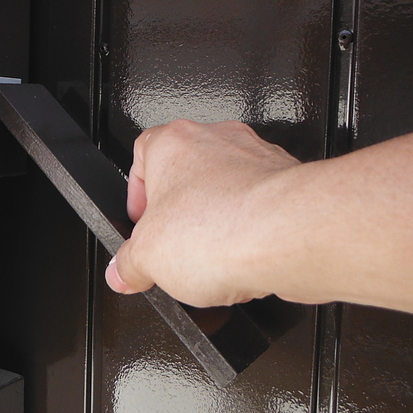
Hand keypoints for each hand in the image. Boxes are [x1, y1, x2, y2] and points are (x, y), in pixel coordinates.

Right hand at [105, 119, 300, 307]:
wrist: (290, 237)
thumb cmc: (224, 227)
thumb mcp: (147, 258)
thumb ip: (128, 264)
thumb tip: (122, 271)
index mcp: (172, 142)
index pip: (140, 156)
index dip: (137, 196)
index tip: (140, 225)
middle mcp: (217, 140)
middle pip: (186, 176)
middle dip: (178, 216)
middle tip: (172, 248)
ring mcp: (257, 159)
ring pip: (227, 191)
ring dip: (217, 225)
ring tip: (211, 261)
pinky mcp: (289, 186)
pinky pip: (260, 209)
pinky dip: (251, 234)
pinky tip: (244, 264)